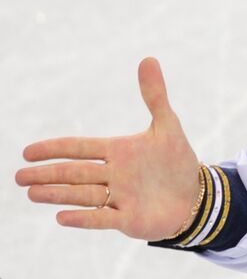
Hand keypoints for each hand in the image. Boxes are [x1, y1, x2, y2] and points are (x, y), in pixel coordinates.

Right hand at [15, 58, 201, 240]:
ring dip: (58, 194)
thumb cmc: (177, 162)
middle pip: (75, 173)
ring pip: (83, 195)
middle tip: (19, 176)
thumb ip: (155, 95)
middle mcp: (113, 176)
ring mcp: (119, 198)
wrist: (196, 195)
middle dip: (48, 174)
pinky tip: (61, 217)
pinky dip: (84, 218)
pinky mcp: (129, 219)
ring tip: (32, 192)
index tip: (28, 151)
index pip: (80, 148)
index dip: (55, 149)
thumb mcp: (168, 126)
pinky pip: (102, 219)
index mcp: (118, 152)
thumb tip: (148, 59)